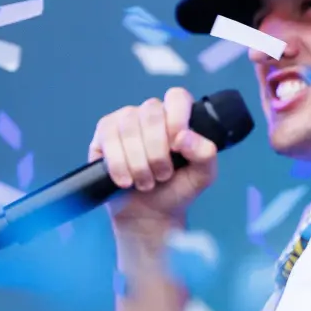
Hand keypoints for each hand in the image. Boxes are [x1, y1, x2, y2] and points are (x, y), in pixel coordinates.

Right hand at [88, 87, 218, 233]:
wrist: (148, 214)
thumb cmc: (176, 189)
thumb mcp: (202, 176)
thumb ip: (205, 153)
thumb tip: (184, 136)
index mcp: (177, 116)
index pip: (176, 97)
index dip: (177, 119)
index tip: (177, 147)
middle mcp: (150, 113)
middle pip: (151, 112)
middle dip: (157, 150)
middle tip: (162, 175)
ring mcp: (125, 120)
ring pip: (128, 127)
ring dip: (139, 162)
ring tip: (146, 182)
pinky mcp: (104, 134)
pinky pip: (108, 137)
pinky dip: (119, 164)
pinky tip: (126, 181)